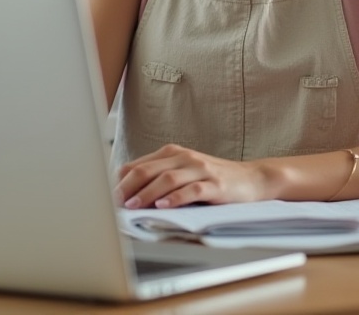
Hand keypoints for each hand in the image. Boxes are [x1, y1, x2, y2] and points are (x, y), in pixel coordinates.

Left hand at [116, 144, 269, 208]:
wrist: (252, 179)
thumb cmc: (213, 179)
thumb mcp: (183, 173)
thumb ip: (158, 177)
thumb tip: (124, 192)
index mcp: (172, 153)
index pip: (137, 165)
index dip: (119, 182)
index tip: (106, 199)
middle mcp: (184, 157)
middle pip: (148, 170)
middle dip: (127, 188)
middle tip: (113, 204)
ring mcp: (200, 169)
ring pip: (167, 179)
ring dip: (146, 193)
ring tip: (133, 206)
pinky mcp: (215, 184)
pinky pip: (192, 190)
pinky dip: (175, 198)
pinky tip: (164, 206)